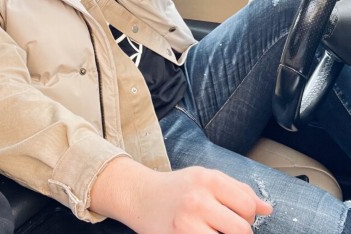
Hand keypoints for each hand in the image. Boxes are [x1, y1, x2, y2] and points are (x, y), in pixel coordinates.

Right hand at [91, 157, 271, 232]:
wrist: (140, 195)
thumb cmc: (177, 187)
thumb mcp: (206, 178)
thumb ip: (238, 190)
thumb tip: (267, 209)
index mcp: (208, 179)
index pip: (247, 206)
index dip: (247, 216)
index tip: (236, 216)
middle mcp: (197, 199)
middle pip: (242, 230)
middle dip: (238, 232)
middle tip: (224, 227)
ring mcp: (186, 222)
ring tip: (212, 230)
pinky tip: (201, 233)